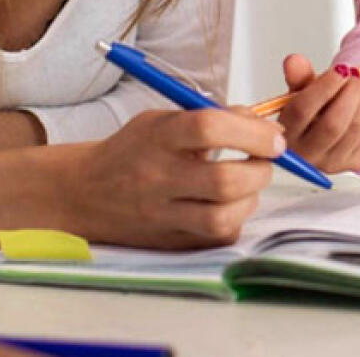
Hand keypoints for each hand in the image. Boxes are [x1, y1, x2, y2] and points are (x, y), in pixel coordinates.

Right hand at [56, 107, 283, 248]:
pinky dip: (233, 220)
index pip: (210, 128)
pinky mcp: (170, 241)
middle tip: (265, 162)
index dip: (252, 132)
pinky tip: (228, 206)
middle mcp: (158, 177)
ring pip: (222, 217)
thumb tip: (264, 126)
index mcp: (158, 137)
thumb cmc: (133, 150)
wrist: (85, 192)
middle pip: (223, 181)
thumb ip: (212, 117)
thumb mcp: (163, 120)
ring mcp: (162, 215)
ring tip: (246, 185)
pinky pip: (216, 237)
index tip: (273, 137)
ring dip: (249, 199)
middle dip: (260, 170)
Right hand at [275, 54, 359, 173]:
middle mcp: (307, 154)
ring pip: (355, 127)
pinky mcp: (358, 162)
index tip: (338, 71)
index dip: (322, 89)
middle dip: (348, 94)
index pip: (301, 112)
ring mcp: (334, 162)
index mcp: (286, 134)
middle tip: (353, 77)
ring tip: (359, 87)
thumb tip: (294, 61)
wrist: (341, 126)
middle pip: (332, 125)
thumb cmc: (318, 109)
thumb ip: (299, 76)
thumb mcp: (305, 90)